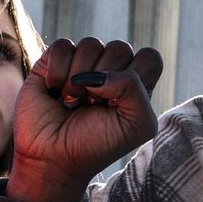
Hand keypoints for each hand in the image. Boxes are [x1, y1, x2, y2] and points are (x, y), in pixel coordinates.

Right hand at [6, 38, 162, 201]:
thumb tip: (99, 73)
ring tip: (72, 101)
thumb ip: (134, 89)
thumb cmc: (98, 145)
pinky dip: (58, 69)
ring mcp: (80, 65)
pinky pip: (62, 45)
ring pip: (90, 44)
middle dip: (106, 80)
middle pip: (120, 48)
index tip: (121, 103)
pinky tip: (54, 91)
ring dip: (79, 78)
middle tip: (93, 105)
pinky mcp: (53, 62)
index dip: (137, 75)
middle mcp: (109, 71)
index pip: (149, 57)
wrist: (54, 157)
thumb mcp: (136, 125)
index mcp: (135, 85)